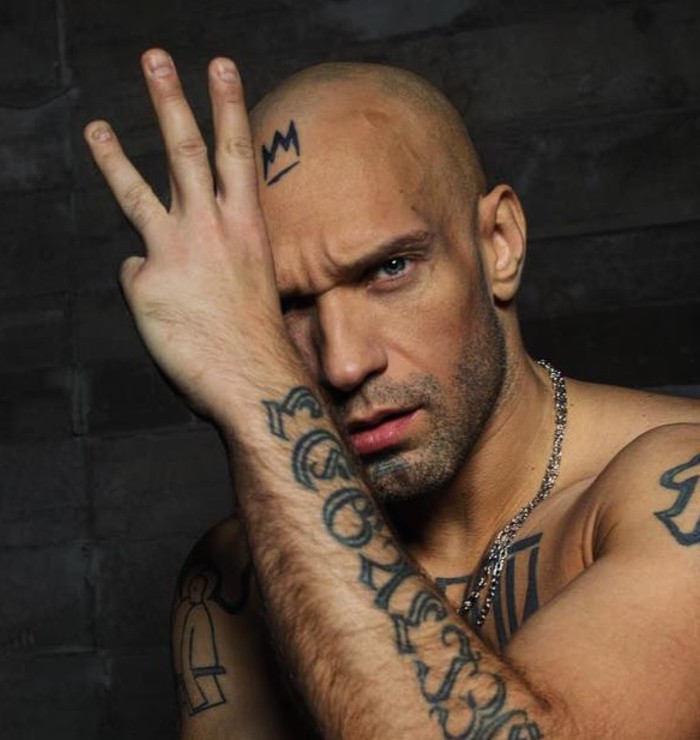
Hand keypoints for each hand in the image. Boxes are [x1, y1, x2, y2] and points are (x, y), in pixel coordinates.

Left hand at [84, 49, 289, 419]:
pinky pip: (138, 274)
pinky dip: (149, 288)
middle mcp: (211, 228)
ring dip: (114, 155)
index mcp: (246, 225)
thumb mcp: (250, 278)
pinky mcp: (147, 282)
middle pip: (185, 151)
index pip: (236, 152)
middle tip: (156, 59)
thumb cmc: (258, 334)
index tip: (219, 65)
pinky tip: (170, 312)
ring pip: (137, 192)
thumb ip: (208, 250)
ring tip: (96, 126)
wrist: (254, 378)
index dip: (227, 104)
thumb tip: (145, 253)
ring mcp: (175, 251)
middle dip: (170, 101)